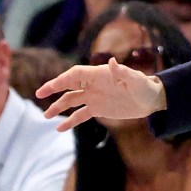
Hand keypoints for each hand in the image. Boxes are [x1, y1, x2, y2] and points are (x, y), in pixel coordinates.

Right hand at [36, 59, 166, 131]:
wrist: (152, 100)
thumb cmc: (145, 86)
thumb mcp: (136, 80)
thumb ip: (123, 72)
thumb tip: (112, 62)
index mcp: (100, 75)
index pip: (76, 74)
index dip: (62, 79)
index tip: (50, 87)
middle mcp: (94, 84)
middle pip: (69, 85)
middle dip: (53, 88)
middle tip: (38, 94)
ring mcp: (95, 97)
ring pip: (72, 100)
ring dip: (59, 107)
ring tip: (46, 115)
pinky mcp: (99, 109)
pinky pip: (81, 115)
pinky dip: (70, 121)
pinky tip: (60, 128)